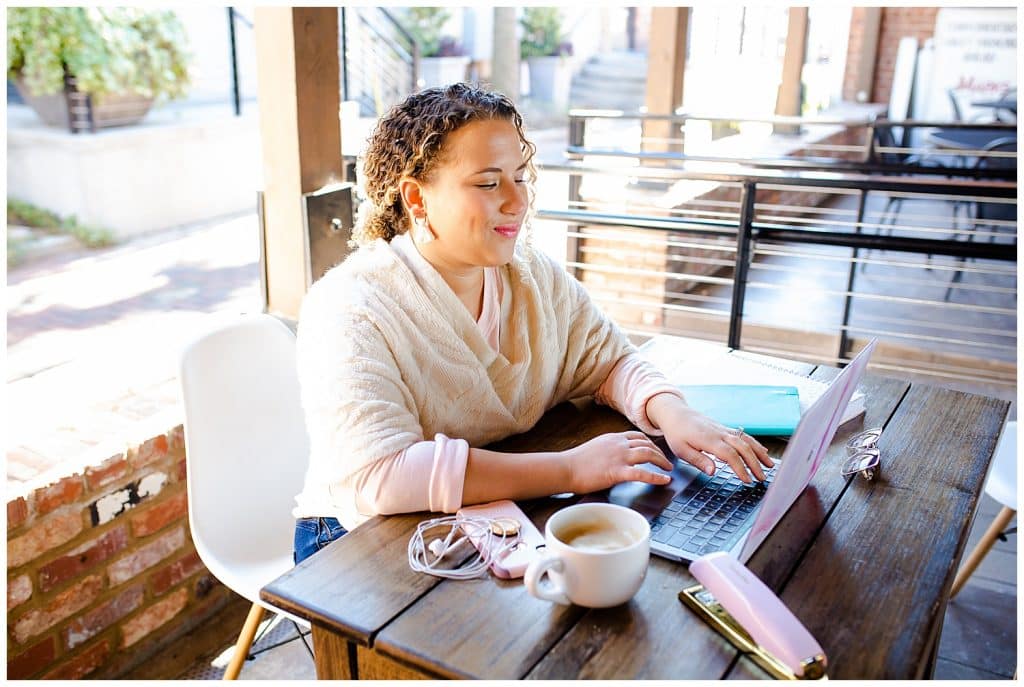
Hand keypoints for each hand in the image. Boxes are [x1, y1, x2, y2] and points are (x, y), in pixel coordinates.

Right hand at [565, 431, 674, 493]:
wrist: (565, 468)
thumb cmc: (575, 462)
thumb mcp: (595, 448)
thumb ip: (608, 450)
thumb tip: (615, 457)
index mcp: (613, 438)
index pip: (637, 436)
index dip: (650, 442)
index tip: (655, 449)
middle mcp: (619, 444)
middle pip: (646, 444)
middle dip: (659, 452)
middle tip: (666, 461)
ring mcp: (619, 457)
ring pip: (648, 454)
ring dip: (661, 461)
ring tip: (668, 469)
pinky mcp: (617, 472)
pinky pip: (642, 473)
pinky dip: (656, 477)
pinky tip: (664, 480)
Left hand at [647, 393, 773, 483]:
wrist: (676, 413)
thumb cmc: (677, 433)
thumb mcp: (681, 450)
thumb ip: (698, 460)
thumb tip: (713, 471)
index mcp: (709, 440)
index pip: (730, 455)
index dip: (740, 468)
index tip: (747, 480)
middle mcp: (720, 433)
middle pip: (743, 448)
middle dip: (755, 463)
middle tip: (762, 478)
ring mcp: (724, 429)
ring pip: (747, 440)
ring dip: (759, 453)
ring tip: (769, 466)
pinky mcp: (725, 428)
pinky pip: (744, 435)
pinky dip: (755, 443)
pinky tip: (762, 451)